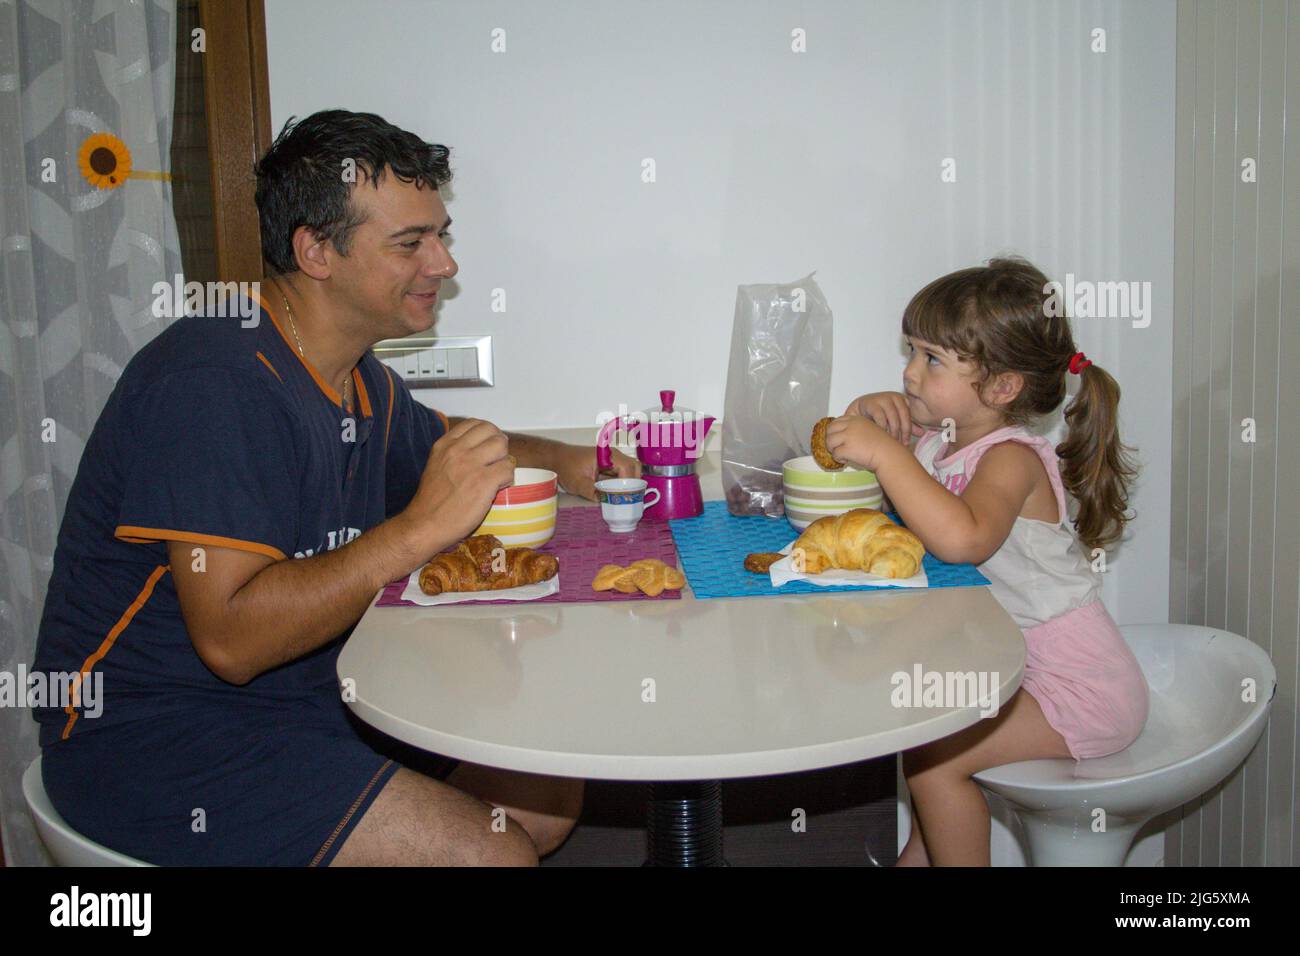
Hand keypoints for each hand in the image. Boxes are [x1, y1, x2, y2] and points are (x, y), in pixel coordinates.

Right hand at [401, 418, 513, 552]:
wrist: (425, 525)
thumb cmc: (432, 501)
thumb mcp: (436, 465)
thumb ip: (454, 453)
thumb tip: (478, 448)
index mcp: (444, 445)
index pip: (474, 423)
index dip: (486, 434)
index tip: (488, 447)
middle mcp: (457, 450)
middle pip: (492, 431)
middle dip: (499, 445)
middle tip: (496, 461)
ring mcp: (471, 464)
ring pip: (502, 446)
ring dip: (504, 460)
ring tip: (497, 474)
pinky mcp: (483, 481)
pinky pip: (508, 469)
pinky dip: (507, 479)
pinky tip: (498, 488)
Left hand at [554, 444, 640, 500]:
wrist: (557, 459)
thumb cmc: (565, 465)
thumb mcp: (578, 483)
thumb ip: (593, 492)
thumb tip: (605, 501)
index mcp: (607, 455)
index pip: (628, 468)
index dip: (630, 484)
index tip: (626, 496)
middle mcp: (613, 456)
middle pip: (634, 468)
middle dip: (634, 484)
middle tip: (628, 498)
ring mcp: (612, 460)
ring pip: (630, 471)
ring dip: (629, 484)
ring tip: (623, 497)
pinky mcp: (609, 466)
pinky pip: (622, 475)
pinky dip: (622, 484)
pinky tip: (616, 495)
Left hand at [824, 415, 902, 472]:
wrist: (888, 454)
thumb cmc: (880, 445)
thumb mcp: (867, 430)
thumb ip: (853, 429)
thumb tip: (836, 435)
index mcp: (855, 419)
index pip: (835, 422)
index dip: (833, 432)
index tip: (838, 440)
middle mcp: (851, 425)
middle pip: (829, 430)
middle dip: (830, 440)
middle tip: (836, 448)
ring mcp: (848, 436)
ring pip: (829, 441)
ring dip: (833, 450)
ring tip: (842, 455)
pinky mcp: (847, 448)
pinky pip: (835, 454)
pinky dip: (839, 459)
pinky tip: (847, 460)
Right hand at [843, 391, 923, 444]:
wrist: (857, 410)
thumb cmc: (877, 415)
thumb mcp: (894, 419)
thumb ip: (907, 424)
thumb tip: (922, 433)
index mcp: (902, 399)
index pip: (910, 415)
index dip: (909, 430)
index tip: (906, 443)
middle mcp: (894, 397)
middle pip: (904, 417)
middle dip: (902, 433)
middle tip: (900, 444)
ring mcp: (883, 398)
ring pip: (893, 418)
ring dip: (893, 432)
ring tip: (890, 441)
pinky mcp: (872, 403)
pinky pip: (880, 418)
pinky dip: (882, 429)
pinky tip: (880, 436)